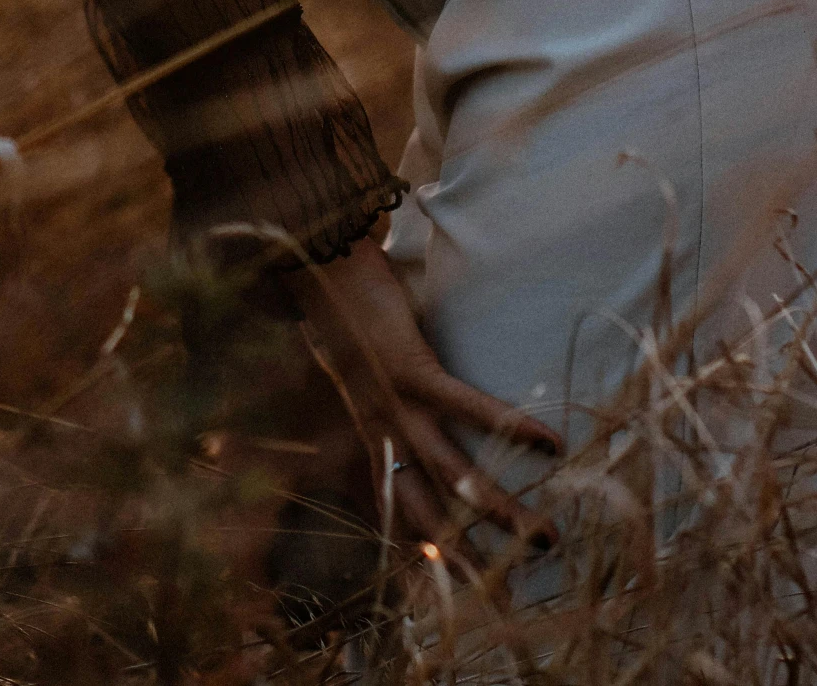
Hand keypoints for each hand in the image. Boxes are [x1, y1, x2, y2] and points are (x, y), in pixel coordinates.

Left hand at [295, 236, 561, 554]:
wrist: (319, 269)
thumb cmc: (344, 312)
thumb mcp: (355, 367)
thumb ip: (377, 393)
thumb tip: (411, 406)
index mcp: (370, 433)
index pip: (398, 505)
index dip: (423, 545)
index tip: (452, 582)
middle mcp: (381, 431)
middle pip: (429, 509)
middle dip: (468, 556)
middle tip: (508, 597)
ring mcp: (396, 403)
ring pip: (454, 473)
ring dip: (501, 509)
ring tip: (546, 536)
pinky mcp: (413, 368)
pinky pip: (466, 406)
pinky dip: (507, 426)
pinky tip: (548, 442)